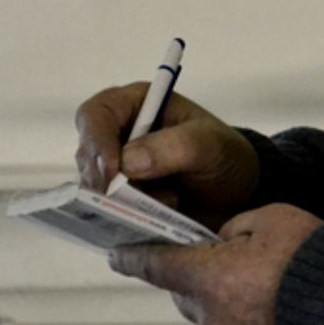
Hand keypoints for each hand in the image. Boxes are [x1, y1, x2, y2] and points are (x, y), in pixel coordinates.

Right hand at [75, 83, 259, 226]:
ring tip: (168, 202)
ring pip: (93, 186)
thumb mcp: (211, 145)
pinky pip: (104, 210)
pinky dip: (123, 217)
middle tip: (136, 198)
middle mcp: (119, 134)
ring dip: (122, 202)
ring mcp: (117, 169)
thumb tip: (128, 162)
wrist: (236, 193)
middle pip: (87, 154)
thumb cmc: (225, 156)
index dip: (97, 142)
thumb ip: (175, 147)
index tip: (112, 173)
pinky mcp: (121, 199)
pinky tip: (151, 220)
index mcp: (137, 104)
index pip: (96, 114)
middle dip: (106, 180)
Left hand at [108, 203, 323, 324]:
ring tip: (267, 285)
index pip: (158, 266)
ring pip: (216, 316)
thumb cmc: (313, 260)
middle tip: (226, 259)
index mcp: (211, 277)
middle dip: (199, 276)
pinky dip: (251, 323)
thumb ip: (236, 226)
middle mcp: (213, 316)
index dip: (134, 257)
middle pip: (188, 293)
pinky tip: (279, 310)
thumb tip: (224, 240)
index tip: (117, 254)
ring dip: (230, 300)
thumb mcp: (272, 218)